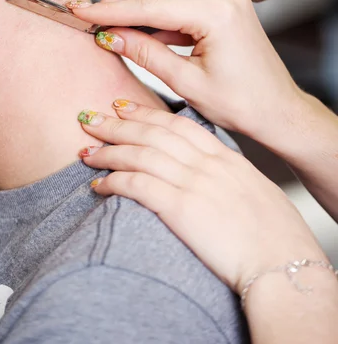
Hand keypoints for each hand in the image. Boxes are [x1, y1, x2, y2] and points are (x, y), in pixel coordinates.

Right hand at [69, 0, 302, 142]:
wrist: (278, 112)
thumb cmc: (244, 105)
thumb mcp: (187, 83)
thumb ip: (146, 54)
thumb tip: (112, 36)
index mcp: (218, 15)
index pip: (153, 6)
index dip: (113, 10)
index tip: (85, 12)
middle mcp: (225, 0)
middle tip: (93, 12)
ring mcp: (227, 2)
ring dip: (141, 5)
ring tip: (111, 22)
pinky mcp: (225, 11)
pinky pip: (185, 4)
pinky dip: (160, 16)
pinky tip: (140, 31)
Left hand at [77, 101, 325, 293]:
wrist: (282, 260)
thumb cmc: (273, 231)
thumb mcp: (253, 189)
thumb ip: (227, 174)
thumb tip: (210, 171)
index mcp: (224, 157)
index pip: (178, 125)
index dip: (146, 113)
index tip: (123, 106)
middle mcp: (206, 164)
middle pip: (153, 133)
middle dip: (118, 124)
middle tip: (91, 118)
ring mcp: (194, 183)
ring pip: (141, 155)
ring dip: (109, 152)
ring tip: (85, 153)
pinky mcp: (181, 209)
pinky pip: (138, 187)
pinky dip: (114, 182)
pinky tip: (97, 186)